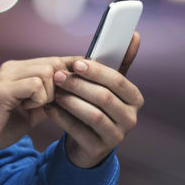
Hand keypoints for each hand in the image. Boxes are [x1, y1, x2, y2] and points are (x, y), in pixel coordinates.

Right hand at [0, 57, 76, 156]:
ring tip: (33, 107)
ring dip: (48, 95)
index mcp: (17, 70)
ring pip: (46, 72)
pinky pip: (35, 85)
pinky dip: (38, 100)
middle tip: (58, 102)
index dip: (71, 67)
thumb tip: (70, 93)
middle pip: (53, 63)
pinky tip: (26, 109)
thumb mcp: (28, 112)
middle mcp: (11, 68)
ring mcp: (6, 76)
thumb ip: (46, 100)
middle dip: (62, 84)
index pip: (51, 60)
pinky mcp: (3, 89)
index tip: (90, 73)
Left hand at [45, 32, 142, 167]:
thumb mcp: (108, 84)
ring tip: (54, 92)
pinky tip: (49, 108)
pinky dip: (62, 118)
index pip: (118, 81)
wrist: (88, 142)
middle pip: (104, 98)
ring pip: (93, 115)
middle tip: (58, 76)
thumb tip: (134, 35)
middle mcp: (130, 119)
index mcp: (135, 99)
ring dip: (71, 101)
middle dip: (79, 84)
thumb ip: (118, 61)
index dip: (96, 71)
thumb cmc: (98, 105)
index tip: (76, 63)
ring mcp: (116, 137)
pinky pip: (79, 131)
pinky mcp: (98, 150)